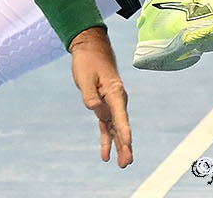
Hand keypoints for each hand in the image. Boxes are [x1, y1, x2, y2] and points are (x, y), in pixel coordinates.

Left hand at [69, 27, 131, 167]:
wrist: (91, 48)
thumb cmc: (88, 61)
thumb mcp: (85, 79)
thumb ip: (91, 98)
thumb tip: (98, 113)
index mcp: (114, 91)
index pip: (120, 114)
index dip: (124, 130)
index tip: (127, 142)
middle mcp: (117, 99)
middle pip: (122, 125)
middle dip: (125, 145)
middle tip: (127, 162)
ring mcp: (112, 103)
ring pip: (117, 128)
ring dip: (120, 146)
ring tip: (124, 163)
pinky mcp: (105, 105)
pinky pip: (108, 125)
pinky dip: (108, 139)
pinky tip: (106, 155)